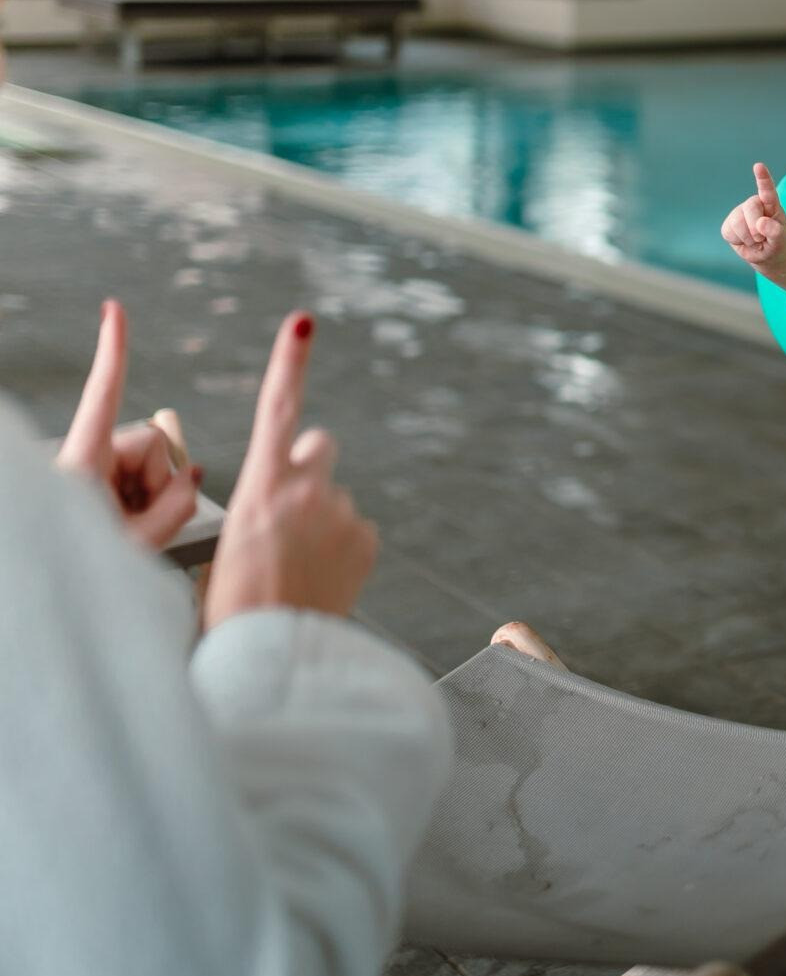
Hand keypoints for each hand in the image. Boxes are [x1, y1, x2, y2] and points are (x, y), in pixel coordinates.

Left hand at [56, 300, 201, 549]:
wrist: (47, 598)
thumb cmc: (81, 571)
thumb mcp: (139, 543)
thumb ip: (176, 504)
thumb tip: (191, 475)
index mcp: (83, 463)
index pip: (104, 396)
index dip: (113, 351)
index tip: (113, 311)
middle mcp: (83, 459)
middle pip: (148, 443)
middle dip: (158, 481)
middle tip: (146, 524)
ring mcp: (86, 472)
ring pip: (143, 466)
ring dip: (146, 499)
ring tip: (128, 536)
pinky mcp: (88, 486)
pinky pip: (131, 483)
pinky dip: (138, 505)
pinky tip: (125, 532)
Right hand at [203, 313, 378, 629]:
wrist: (272, 653)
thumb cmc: (233, 605)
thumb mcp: (227, 544)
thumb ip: (262, 505)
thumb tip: (281, 501)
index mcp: (261, 484)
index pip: (279, 407)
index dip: (291, 361)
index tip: (304, 322)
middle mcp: (309, 488)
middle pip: (322, 445)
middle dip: (313, 462)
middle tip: (293, 505)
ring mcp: (344, 513)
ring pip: (337, 498)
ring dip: (324, 518)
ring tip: (298, 567)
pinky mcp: (367, 539)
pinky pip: (356, 530)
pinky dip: (343, 547)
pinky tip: (321, 579)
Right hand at [721, 163, 785, 267]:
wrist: (767, 253)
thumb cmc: (777, 242)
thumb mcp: (781, 240)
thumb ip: (776, 232)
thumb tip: (761, 222)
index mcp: (771, 203)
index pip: (767, 189)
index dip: (762, 178)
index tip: (758, 166)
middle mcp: (754, 203)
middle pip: (751, 208)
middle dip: (757, 229)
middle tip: (763, 239)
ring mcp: (740, 212)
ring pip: (738, 222)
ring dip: (749, 238)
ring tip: (756, 241)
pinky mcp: (729, 223)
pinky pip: (729, 232)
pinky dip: (738, 241)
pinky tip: (744, 241)